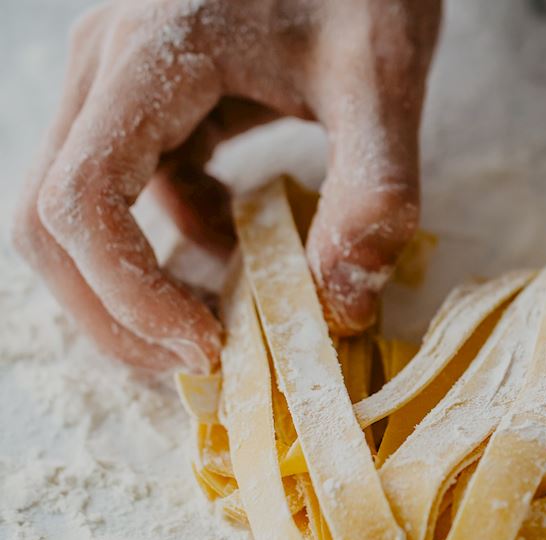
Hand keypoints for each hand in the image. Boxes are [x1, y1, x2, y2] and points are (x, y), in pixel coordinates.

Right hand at [12, 0, 440, 371]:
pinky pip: (124, 189)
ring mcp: (117, 82)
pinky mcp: (145, 98)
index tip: (209, 345)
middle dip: (112, 311)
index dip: (128, 295)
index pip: (82, 201)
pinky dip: (167, 240)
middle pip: (49, 219)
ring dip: (132, 284)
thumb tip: (343, 306)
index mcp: (150, 57)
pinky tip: (236, 248)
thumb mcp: (382, 78)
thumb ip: (374, 190)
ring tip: (220, 325)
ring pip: (76, 210)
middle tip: (198, 361)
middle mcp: (108, 68)